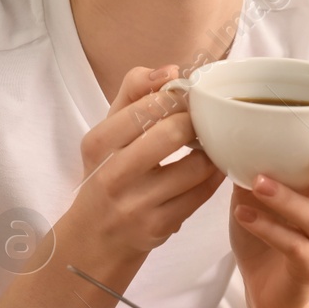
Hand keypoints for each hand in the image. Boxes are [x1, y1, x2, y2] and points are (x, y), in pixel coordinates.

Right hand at [64, 64, 226, 256]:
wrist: (95, 238)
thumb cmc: (108, 174)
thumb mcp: (107, 134)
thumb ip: (134, 93)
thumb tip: (171, 69)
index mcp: (98, 144)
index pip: (142, 107)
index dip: (173, 96)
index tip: (185, 95)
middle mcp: (113, 174)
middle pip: (170, 133)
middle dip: (195, 121)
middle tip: (202, 119)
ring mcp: (136, 204)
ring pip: (194, 167)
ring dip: (210, 151)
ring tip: (209, 143)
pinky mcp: (159, 226)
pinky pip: (201, 194)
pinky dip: (213, 177)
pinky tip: (211, 168)